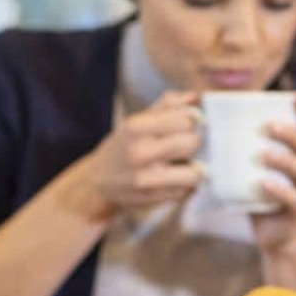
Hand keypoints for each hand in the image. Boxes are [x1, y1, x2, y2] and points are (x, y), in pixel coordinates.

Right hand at [85, 90, 204, 218]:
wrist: (97, 182)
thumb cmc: (124, 146)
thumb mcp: (138, 120)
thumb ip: (168, 105)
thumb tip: (197, 96)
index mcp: (136, 127)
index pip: (186, 118)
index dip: (195, 120)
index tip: (193, 123)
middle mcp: (140, 152)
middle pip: (193, 142)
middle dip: (196, 143)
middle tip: (190, 145)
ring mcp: (146, 179)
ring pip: (195, 173)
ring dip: (196, 168)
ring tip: (188, 164)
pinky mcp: (153, 198)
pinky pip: (187, 190)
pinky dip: (187, 185)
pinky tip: (176, 179)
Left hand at [250, 91, 295, 253]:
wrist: (272, 234)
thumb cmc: (261, 192)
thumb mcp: (257, 167)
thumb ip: (248, 147)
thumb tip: (216, 120)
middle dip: (292, 134)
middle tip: (269, 125)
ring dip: (286, 160)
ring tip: (264, 154)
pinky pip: (295, 199)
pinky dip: (280, 191)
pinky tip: (264, 184)